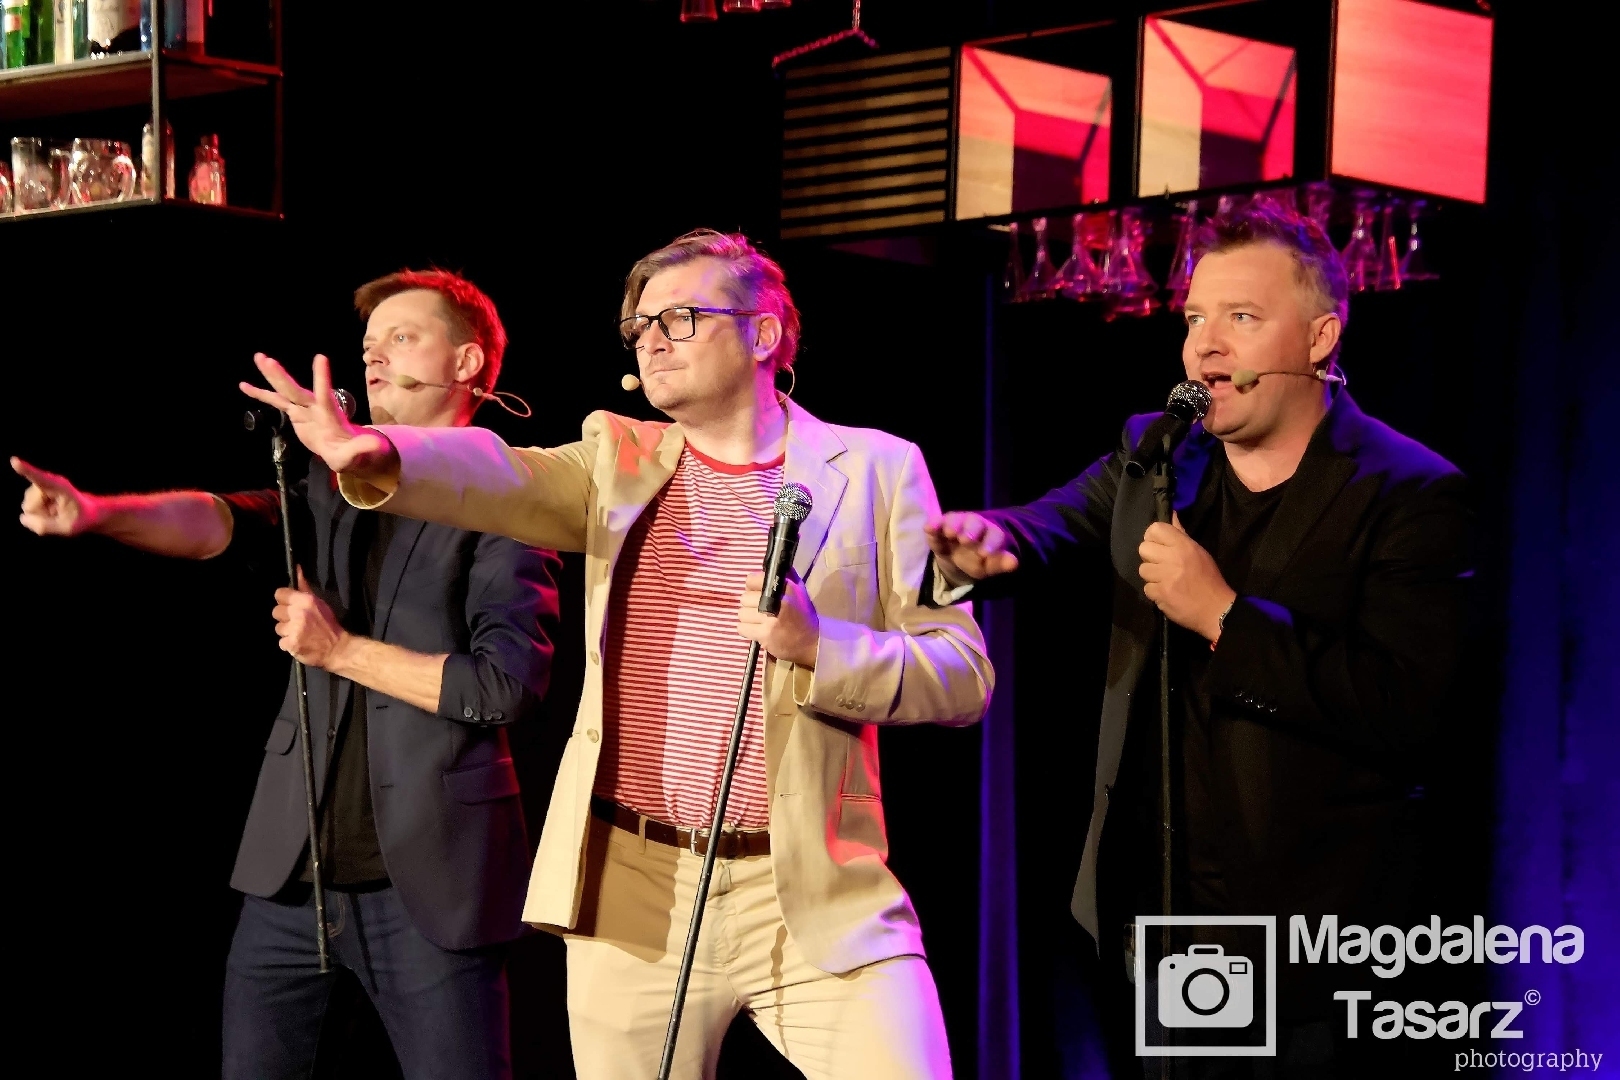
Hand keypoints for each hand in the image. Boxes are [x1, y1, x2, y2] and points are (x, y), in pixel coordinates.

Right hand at [14, 457, 103, 536]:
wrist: (87, 513)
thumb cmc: (81, 518)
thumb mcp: (67, 528)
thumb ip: (44, 525)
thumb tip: (23, 518)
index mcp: (59, 486)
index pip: (38, 477)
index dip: (25, 469)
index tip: (14, 461)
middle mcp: (46, 483)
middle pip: (29, 505)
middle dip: (41, 515)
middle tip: (60, 515)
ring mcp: (38, 488)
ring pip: (28, 509)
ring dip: (41, 515)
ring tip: (57, 513)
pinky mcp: (33, 494)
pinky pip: (28, 512)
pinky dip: (39, 516)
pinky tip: (51, 513)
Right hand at [240, 353, 396, 477]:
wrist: (343, 450)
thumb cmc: (350, 453)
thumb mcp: (357, 455)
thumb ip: (364, 450)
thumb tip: (377, 446)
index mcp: (329, 415)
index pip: (325, 395)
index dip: (322, 378)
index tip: (321, 357)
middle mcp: (315, 407)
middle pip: (296, 390)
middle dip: (282, 376)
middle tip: (267, 359)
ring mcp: (304, 409)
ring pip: (285, 391)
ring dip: (272, 376)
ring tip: (259, 358)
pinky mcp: (295, 413)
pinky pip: (276, 401)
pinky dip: (261, 394)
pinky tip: (244, 386)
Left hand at [273, 568, 350, 669]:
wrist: (338, 648)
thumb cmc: (329, 624)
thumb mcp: (319, 602)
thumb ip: (304, 587)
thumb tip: (297, 568)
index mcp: (305, 601)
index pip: (279, 594)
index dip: (284, 600)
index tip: (289, 605)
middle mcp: (298, 613)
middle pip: (276, 611)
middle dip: (284, 617)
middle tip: (295, 621)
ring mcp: (294, 629)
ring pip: (278, 628)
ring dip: (286, 631)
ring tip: (298, 633)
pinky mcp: (291, 644)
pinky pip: (281, 642)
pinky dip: (289, 644)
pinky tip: (298, 643)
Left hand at [737, 570, 819, 666]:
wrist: (812, 641)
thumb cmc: (803, 614)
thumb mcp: (799, 590)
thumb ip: (786, 576)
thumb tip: (770, 565)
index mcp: (785, 587)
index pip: (751, 580)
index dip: (752, 587)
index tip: (758, 593)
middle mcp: (776, 601)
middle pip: (744, 598)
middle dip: (750, 604)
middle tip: (761, 610)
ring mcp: (770, 619)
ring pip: (741, 613)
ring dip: (748, 618)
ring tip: (760, 621)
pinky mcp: (765, 635)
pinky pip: (741, 628)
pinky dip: (747, 630)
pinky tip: (757, 630)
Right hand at [924, 511, 1018, 583]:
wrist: (959, 557)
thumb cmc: (978, 559)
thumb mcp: (989, 565)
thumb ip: (1000, 563)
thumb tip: (1015, 563)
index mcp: (991, 533)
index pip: (994, 535)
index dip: (990, 543)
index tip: (985, 554)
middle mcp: (974, 524)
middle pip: (974, 523)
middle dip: (970, 530)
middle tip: (966, 540)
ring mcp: (956, 523)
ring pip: (954, 520)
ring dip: (952, 525)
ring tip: (949, 533)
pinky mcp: (939, 527)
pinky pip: (936, 523)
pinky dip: (933, 525)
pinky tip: (929, 528)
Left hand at [1139, 513, 1235, 640]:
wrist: (1216, 609)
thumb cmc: (1208, 578)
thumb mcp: (1198, 552)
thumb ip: (1181, 535)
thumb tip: (1171, 514)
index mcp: (1184, 546)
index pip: (1155, 529)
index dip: (1153, 536)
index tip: (1159, 545)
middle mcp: (1173, 558)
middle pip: (1143, 548)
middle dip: (1150, 557)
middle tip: (1161, 564)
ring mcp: (1165, 577)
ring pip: (1143, 569)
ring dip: (1152, 576)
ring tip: (1166, 579)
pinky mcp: (1161, 594)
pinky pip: (1147, 588)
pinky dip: (1155, 591)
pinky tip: (1167, 592)